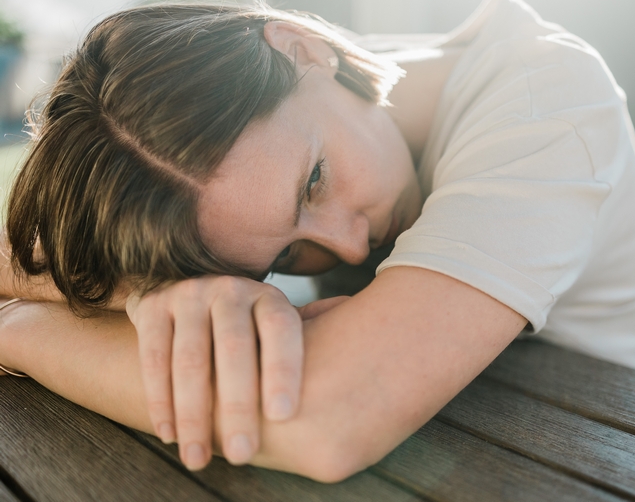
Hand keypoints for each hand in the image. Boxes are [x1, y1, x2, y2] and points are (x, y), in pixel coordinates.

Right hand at [127, 276, 307, 469]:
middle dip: (238, 406)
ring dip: (193, 416)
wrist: (187, 290)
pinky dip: (161, 401)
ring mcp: (190, 295)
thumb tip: (367, 352)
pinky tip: (169, 435)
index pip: (281, 331)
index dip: (283, 370)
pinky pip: (155, 358)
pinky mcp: (153, 306)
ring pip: (190, 361)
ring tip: (198, 459)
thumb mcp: (277, 325)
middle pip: (235, 350)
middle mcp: (231, 290)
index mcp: (269, 298)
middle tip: (244, 454)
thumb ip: (311, 338)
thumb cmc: (248, 326)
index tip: (284, 415)